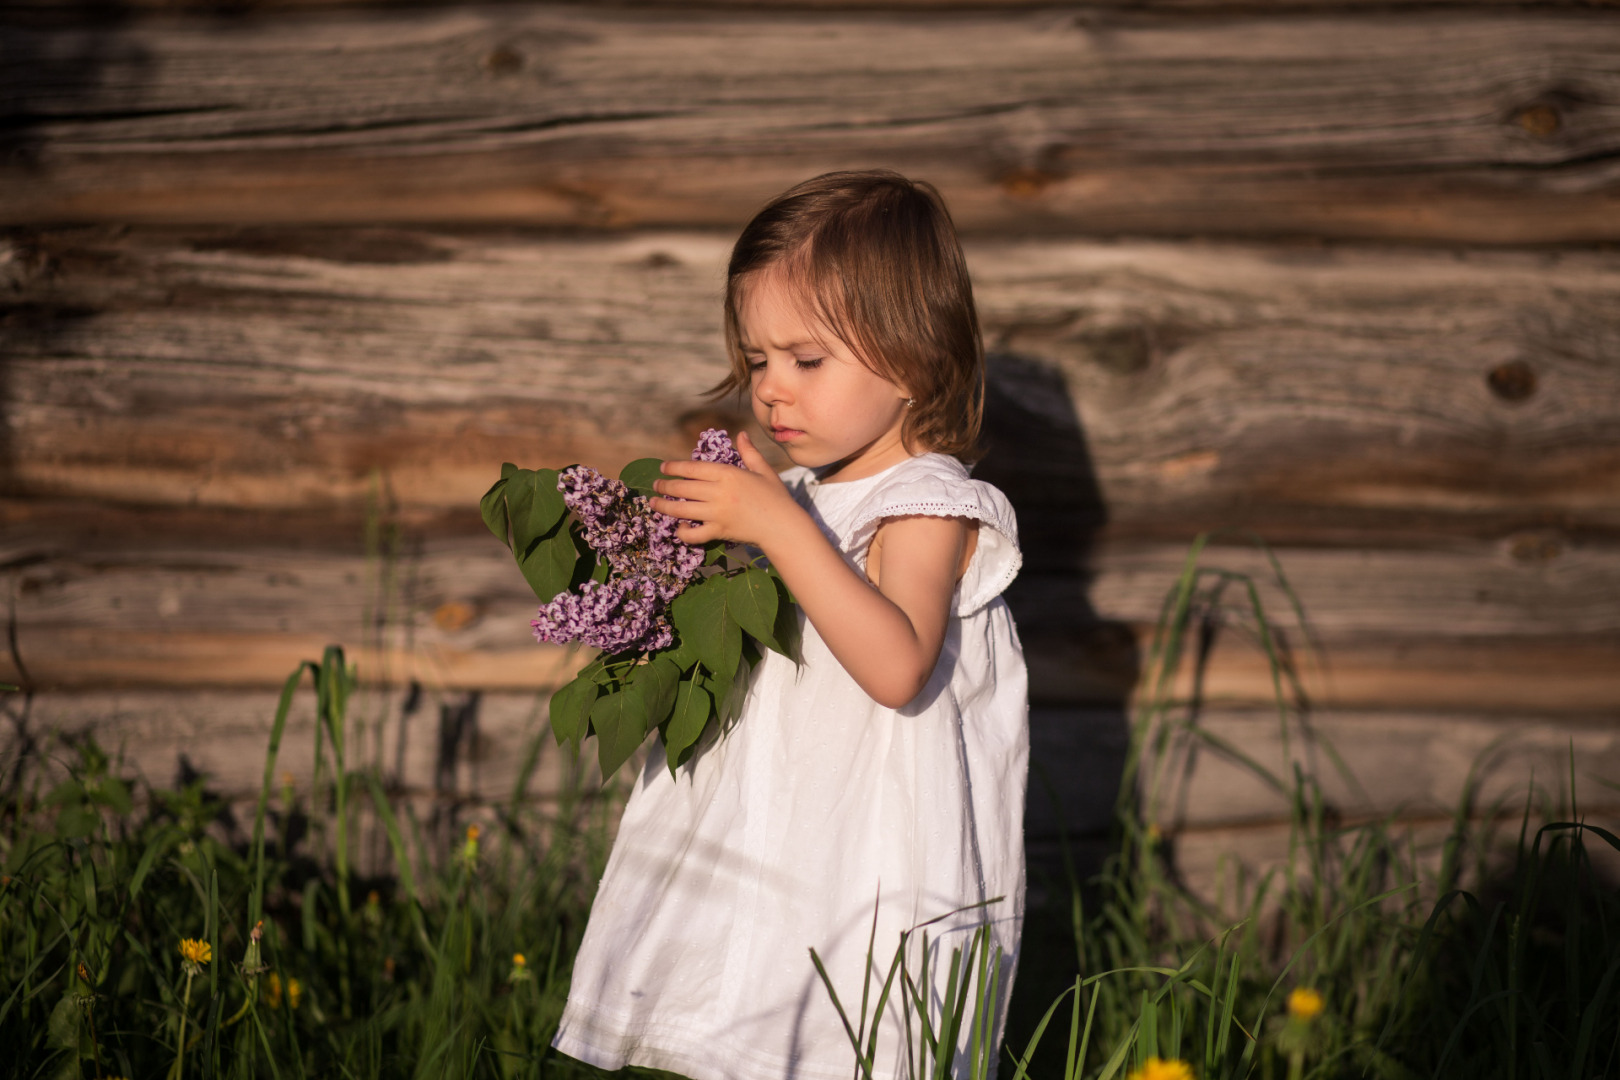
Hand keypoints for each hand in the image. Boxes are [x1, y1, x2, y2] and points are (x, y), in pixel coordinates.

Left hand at [650, 431, 802, 547]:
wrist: (783, 526)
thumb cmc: (776, 497)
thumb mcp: (763, 471)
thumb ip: (749, 452)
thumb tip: (741, 434)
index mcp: (728, 474)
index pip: (693, 468)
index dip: (674, 467)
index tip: (663, 467)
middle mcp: (719, 493)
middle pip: (682, 488)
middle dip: (664, 486)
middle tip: (655, 485)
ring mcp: (717, 514)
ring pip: (682, 510)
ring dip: (664, 506)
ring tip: (654, 503)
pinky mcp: (719, 532)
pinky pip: (694, 534)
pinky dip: (683, 532)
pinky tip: (680, 527)